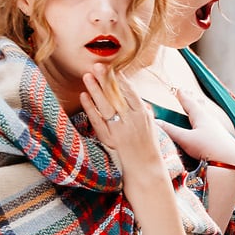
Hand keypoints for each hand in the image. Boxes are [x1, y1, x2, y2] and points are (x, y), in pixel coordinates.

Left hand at [82, 65, 165, 179]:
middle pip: (116, 96)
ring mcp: (120, 129)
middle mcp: (132, 120)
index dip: (120, 79)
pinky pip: (98, 120)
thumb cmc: (148, 147)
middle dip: (106, 79)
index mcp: (143, 115)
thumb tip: (133, 95)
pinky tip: (84, 96)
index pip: (130, 92)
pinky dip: (90, 108)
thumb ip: (142, 110)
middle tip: (97, 65)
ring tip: (87, 76)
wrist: (146, 169)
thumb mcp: (150, 125)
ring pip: (106, 106)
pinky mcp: (109, 139)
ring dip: (96, 89)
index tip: (112, 68)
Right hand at [157, 80, 234, 171]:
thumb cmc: (207, 147)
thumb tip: (155, 122)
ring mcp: (218, 130)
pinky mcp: (222, 139)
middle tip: (189, 93)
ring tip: (200, 105)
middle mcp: (211, 121)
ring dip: (201, 110)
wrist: (230, 161)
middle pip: (200, 108)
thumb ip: (171, 130)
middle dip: (193, 101)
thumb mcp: (185, 139)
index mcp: (201, 117)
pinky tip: (209, 126)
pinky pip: (211, 125)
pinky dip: (206, 121)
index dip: (183, 97)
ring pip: (207, 116)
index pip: (190, 104)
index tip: (179, 89)